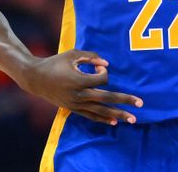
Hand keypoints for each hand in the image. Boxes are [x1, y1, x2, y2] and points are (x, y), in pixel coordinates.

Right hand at [21, 49, 142, 124]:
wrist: (36, 79)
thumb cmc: (55, 63)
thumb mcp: (72, 54)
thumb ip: (91, 56)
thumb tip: (107, 64)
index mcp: (78, 80)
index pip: (102, 79)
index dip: (103, 71)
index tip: (97, 66)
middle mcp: (79, 94)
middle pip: (107, 98)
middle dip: (125, 100)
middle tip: (141, 103)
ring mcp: (76, 104)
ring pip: (101, 111)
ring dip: (118, 114)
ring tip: (132, 119)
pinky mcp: (73, 109)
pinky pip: (91, 116)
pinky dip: (103, 119)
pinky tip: (115, 122)